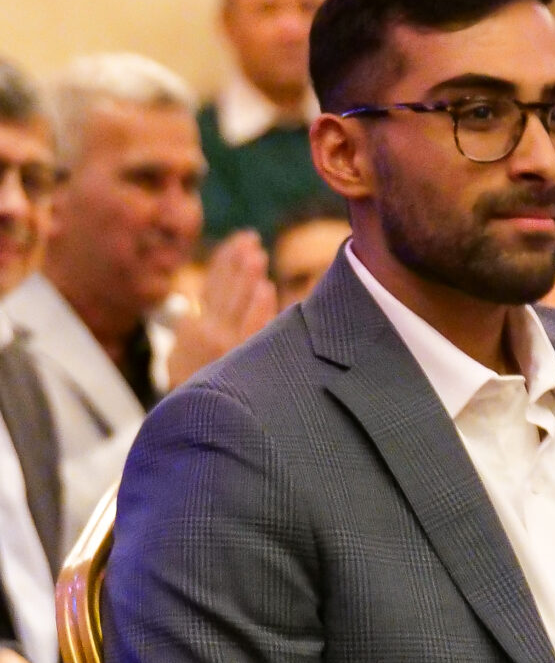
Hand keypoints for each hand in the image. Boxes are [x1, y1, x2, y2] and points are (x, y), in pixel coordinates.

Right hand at [167, 231, 277, 385]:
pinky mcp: (237, 359)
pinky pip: (250, 327)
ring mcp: (222, 343)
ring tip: (257, 253)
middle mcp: (205, 331)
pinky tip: (266, 287)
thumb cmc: (191, 394)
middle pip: (223, 286)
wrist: (191, 424)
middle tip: (251, 239)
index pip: (211, 283)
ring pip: (236, 301)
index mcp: (192, 325)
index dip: (225, 261)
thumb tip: (190, 311)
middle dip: (237, 260)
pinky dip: (257, 306)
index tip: (240, 242)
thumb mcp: (181, 360)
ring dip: (246, 274)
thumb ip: (189, 332)